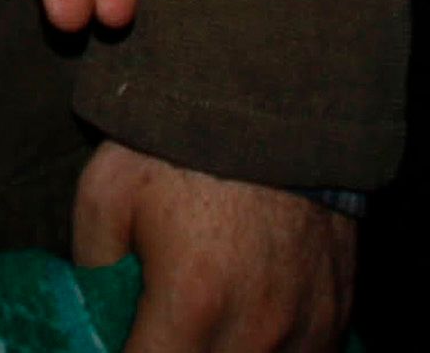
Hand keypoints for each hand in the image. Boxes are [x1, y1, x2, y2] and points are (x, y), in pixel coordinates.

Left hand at [75, 144, 352, 352]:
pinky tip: (241, 325)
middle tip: (154, 326)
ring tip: (196, 322)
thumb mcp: (105, 195)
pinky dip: (269, 350)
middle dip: (169, 352)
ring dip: (219, 352)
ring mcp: (305, 329)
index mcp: (193, 304)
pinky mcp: (336, 316)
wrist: (273, 101)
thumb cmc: (180, 145)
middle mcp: (257, 331)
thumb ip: (94, 274)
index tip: (117, 338)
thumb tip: (96, 321)